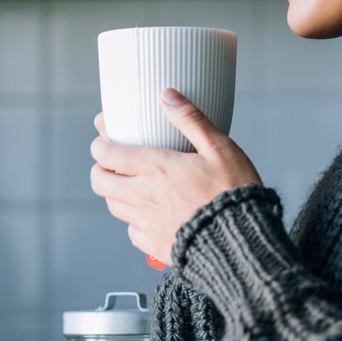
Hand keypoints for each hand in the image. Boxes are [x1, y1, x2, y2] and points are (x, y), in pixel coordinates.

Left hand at [90, 88, 261, 266]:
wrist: (241, 240)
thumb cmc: (234, 190)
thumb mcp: (220, 148)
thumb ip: (191, 120)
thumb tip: (167, 95)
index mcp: (156, 167)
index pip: (108, 154)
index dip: (100, 145)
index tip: (103, 140)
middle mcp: (144, 195)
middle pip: (100, 181)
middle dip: (100, 169)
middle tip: (111, 164)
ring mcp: (146, 222)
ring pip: (112, 206)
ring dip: (114, 193)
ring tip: (128, 186)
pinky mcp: (154, 245)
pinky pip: (132, 232)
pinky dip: (134, 222)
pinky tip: (148, 215)